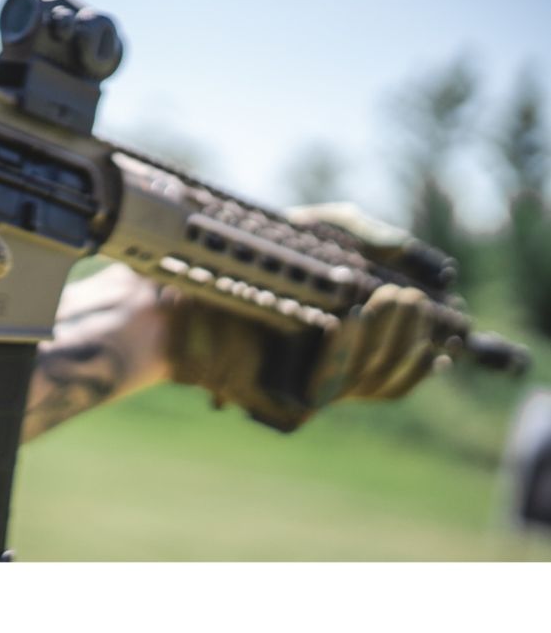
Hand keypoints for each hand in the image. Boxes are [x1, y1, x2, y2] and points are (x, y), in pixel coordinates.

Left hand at [163, 204, 447, 431]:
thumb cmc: (251, 250)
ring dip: (385, 343)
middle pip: (389, 376)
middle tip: (409, 298)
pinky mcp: (275, 399)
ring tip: (385, 301)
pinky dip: (340, 354)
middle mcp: (325, 373)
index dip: (423, 354)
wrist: (187, 271)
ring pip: (365, 383)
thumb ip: (372, 240)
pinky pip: (323, 389)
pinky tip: (344, 322)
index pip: (397, 371)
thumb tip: (440, 271)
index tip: (445, 328)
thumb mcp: (320, 233)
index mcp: (340, 347)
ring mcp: (302, 388)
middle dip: (408, 336)